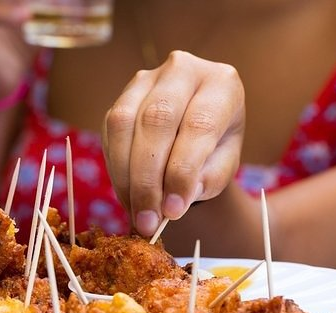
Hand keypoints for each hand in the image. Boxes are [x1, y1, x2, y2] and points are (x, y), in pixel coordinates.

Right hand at [102, 50, 244, 235]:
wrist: (196, 131)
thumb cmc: (216, 148)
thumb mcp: (225, 164)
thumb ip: (208, 179)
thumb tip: (175, 201)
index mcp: (221, 82)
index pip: (199, 124)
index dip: (182, 171)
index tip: (173, 211)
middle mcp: (182, 69)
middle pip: (157, 120)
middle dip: (149, 178)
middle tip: (149, 220)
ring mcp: (146, 79)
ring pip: (124, 123)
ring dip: (127, 176)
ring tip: (137, 214)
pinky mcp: (121, 98)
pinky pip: (110, 133)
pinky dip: (116, 171)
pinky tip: (128, 198)